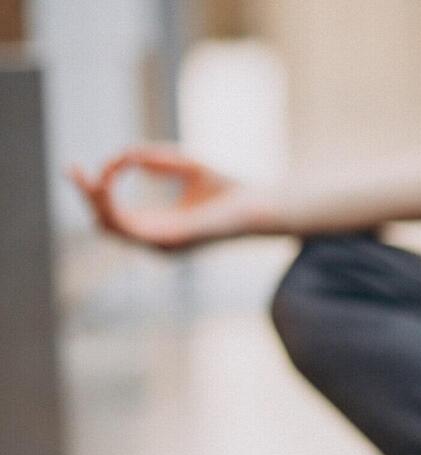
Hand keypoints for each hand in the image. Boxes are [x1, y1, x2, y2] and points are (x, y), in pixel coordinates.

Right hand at [69, 146, 259, 249]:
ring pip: (111, 227)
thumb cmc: (228, 186)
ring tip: (89, 174)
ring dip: (95, 199)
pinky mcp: (172, 239)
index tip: (100, 163)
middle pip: (106, 223)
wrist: (259, 202)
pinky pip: (129, 227)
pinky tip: (108, 181)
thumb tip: (124, 155)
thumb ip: (154, 160)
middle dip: (87, 196)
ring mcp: (164, 244)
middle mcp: (158, 240)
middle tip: (72, 169)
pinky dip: (113, 204)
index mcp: (160, 227)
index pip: (116, 215)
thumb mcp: (184, 164)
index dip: (99, 191)